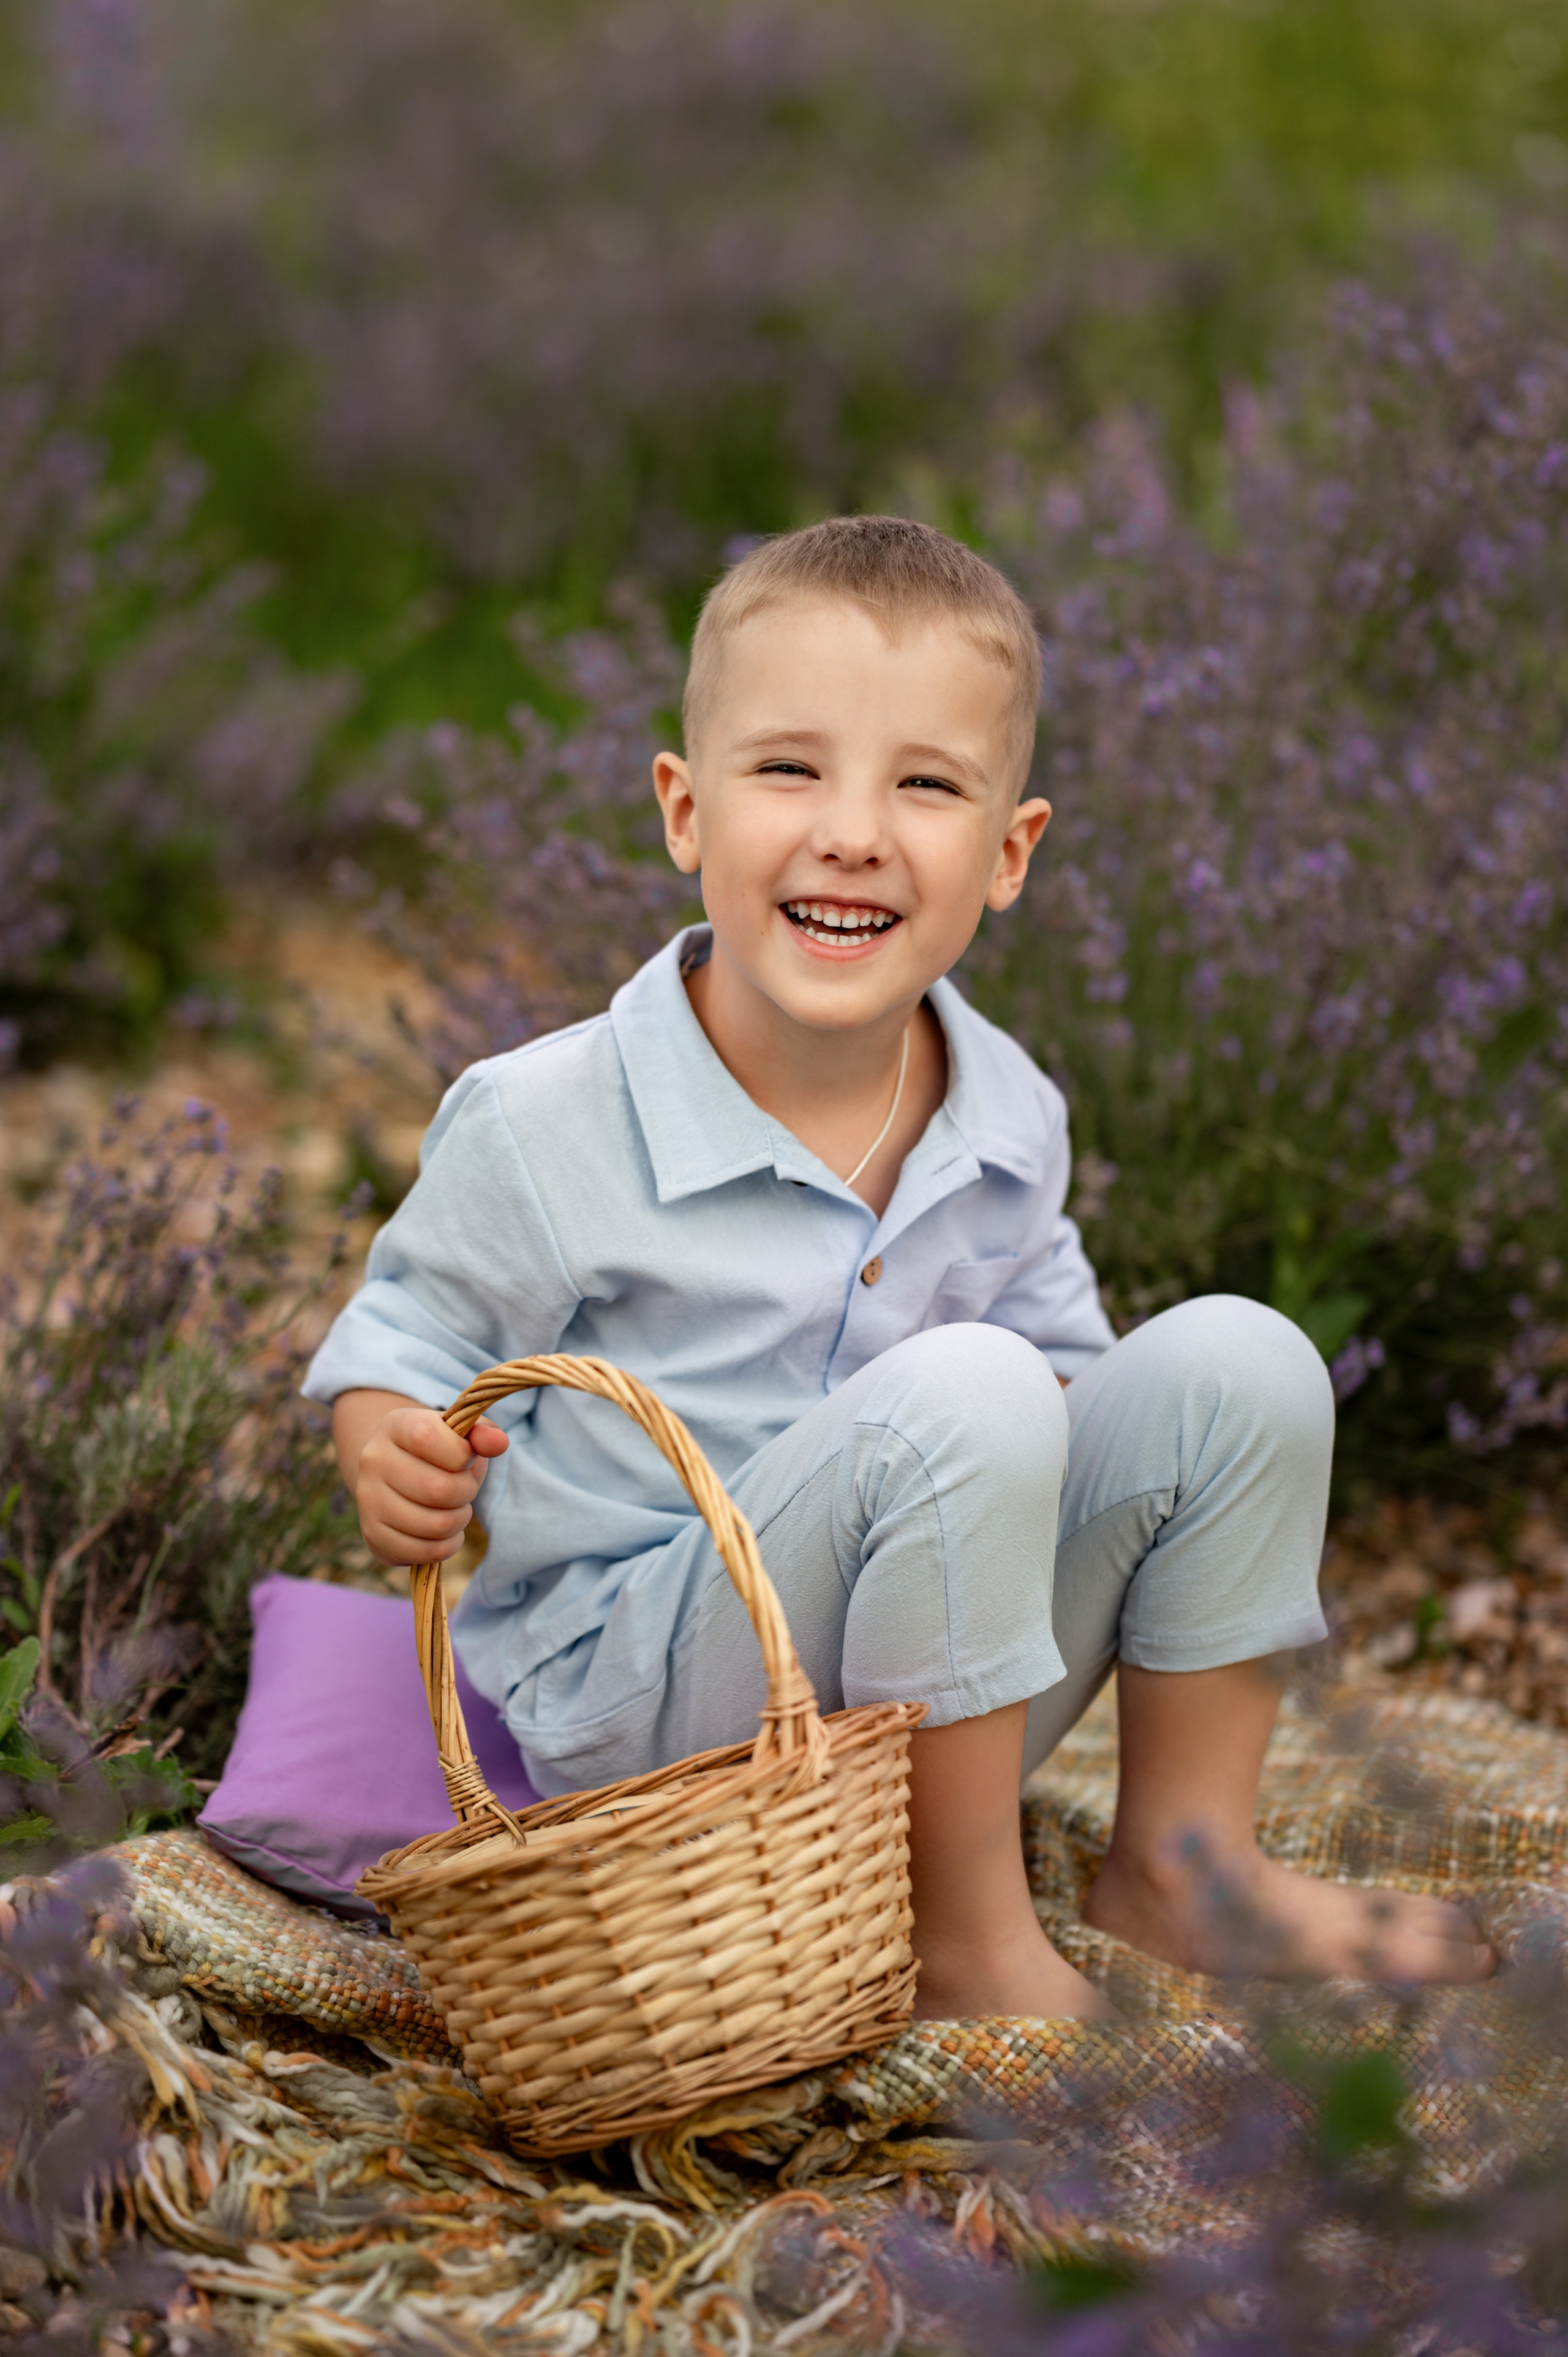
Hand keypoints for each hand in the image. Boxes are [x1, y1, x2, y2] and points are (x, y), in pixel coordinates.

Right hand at [352, 1406, 508, 1565]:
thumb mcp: (459, 1434)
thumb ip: (482, 1433)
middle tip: (465, 1488)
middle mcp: (374, 1461)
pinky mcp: (374, 1536)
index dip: (460, 1453)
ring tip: (457, 1509)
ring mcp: (369, 1501)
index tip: (465, 1457)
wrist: (398, 1475)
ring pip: (435, 1525)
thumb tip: (498, 1443)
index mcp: (395, 1426)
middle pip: (438, 1489)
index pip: (426, 1438)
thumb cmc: (438, 1452)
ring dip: (460, 1520)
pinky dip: (447, 1546)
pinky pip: (424, 1552)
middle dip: (466, 1492)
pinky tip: (446, 1532)